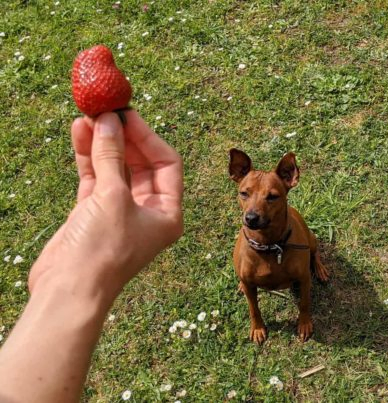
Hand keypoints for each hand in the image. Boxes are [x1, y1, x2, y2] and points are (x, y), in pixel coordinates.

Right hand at [28, 110, 182, 303]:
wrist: (68, 290)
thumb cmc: (102, 250)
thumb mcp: (112, 197)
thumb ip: (111, 156)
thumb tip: (108, 120)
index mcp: (168, 212)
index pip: (167, 163)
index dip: (148, 136)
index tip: (127, 114)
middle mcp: (149, 210)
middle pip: (142, 163)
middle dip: (124, 137)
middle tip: (107, 110)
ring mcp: (120, 211)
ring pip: (115, 168)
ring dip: (103, 143)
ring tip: (88, 115)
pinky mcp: (94, 213)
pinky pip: (95, 177)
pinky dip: (88, 157)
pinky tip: (79, 132)